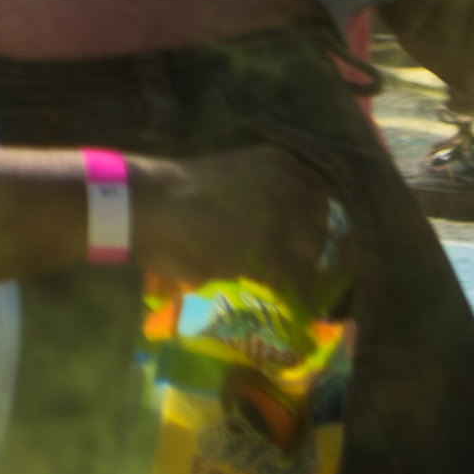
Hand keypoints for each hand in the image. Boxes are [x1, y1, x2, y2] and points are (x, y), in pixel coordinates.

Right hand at [133, 144, 345, 297]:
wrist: (150, 203)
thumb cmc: (179, 191)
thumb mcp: (234, 178)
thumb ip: (264, 198)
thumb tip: (284, 230)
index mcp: (281, 164)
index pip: (322, 200)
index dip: (318, 226)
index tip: (312, 245)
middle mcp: (290, 187)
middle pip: (323, 229)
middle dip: (316, 252)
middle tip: (302, 272)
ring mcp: (283, 219)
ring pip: (313, 256)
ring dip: (308, 275)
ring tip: (298, 293)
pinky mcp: (271, 253)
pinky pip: (297, 283)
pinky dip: (299, 300)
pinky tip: (295, 309)